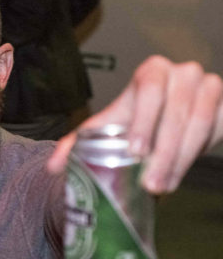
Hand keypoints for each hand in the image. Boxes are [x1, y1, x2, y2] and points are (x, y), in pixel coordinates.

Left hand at [48, 56, 222, 193]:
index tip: (136, 152)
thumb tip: (53, 168)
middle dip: (164, 152)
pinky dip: (204, 150)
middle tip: (151, 185)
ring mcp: (211, 86)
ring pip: (202, 121)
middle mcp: (184, 73)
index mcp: (152, 71)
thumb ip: (77, 144)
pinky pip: (220, 127)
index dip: (145, 118)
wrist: (168, 123)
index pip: (150, 88)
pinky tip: (184, 172)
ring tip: (164, 187)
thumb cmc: (133, 123)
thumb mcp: (106, 129)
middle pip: (177, 110)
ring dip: (183, 158)